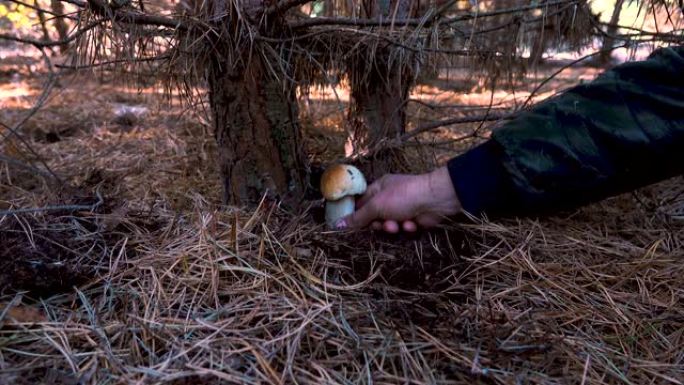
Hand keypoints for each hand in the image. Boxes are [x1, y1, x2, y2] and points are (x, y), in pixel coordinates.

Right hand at [335, 167, 461, 232]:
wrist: (435, 200)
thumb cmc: (403, 196)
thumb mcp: (377, 206)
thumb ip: (358, 217)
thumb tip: (337, 224)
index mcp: (378, 188)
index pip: (361, 204)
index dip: (357, 216)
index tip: (352, 227)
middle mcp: (389, 198)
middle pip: (374, 218)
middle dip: (379, 224)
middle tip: (384, 223)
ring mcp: (401, 209)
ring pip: (388, 226)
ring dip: (393, 227)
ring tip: (400, 224)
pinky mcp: (412, 219)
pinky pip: (402, 229)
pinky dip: (407, 228)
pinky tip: (412, 223)